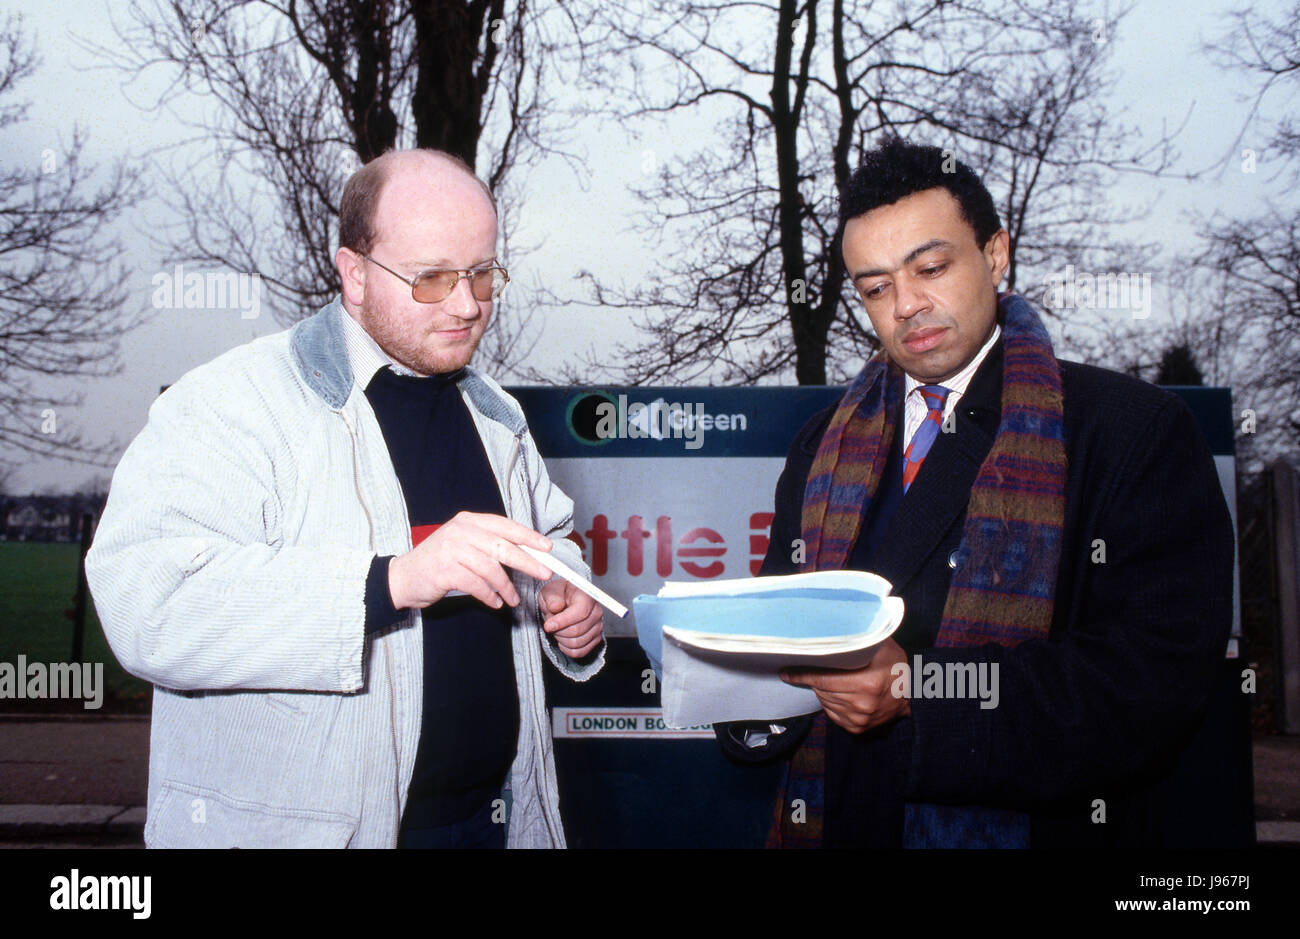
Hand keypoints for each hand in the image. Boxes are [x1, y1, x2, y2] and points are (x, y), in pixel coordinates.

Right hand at [388, 512, 553, 610]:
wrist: (403, 577)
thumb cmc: (439, 562)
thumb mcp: (463, 544)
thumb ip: (488, 545)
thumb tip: (526, 555)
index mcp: (469, 521)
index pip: (505, 525)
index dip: (528, 536)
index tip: (547, 547)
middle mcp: (461, 532)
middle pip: (503, 546)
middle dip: (528, 561)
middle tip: (544, 573)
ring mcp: (452, 550)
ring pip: (491, 569)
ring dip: (507, 587)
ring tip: (514, 600)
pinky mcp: (445, 571)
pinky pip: (477, 585)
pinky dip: (490, 596)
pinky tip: (495, 602)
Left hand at [538, 578, 603, 659]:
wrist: (563, 601)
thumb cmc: (558, 595)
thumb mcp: (550, 590)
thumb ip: (553, 597)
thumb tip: (556, 606)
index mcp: (587, 596)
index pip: (580, 612)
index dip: (563, 621)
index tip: (548, 625)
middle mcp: (596, 612)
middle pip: (577, 630)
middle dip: (558, 630)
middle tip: (550, 624)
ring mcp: (598, 627)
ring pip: (577, 643)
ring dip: (561, 639)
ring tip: (557, 629)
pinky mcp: (595, 639)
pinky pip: (580, 652)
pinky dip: (567, 648)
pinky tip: (562, 639)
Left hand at [780, 638, 910, 733]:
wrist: (913, 692)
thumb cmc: (893, 663)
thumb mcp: (880, 644)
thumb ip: (857, 638)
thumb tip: (824, 627)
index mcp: (868, 682)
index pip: (822, 678)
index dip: (802, 674)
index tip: (785, 671)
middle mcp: (863, 704)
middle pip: (822, 689)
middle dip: (815, 677)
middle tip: (819, 666)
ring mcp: (860, 720)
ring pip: (824, 701)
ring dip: (824, 690)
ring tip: (838, 678)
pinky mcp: (858, 729)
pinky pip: (831, 713)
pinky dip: (831, 702)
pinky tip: (841, 692)